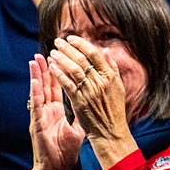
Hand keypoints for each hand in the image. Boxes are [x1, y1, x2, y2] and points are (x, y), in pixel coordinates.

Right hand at [29, 54, 84, 169]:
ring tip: (36, 59)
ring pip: (39, 91)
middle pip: (47, 85)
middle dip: (47, 68)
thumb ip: (83, 113)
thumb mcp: (78, 127)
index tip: (63, 56)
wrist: (56, 169)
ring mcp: (41, 116)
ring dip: (37, 75)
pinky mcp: (37, 124)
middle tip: (45, 50)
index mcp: (57, 110)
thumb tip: (93, 101)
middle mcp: (48, 110)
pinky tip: (35, 81)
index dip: (61, 72)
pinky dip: (35, 93)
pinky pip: (36, 106)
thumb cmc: (65, 150)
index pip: (60, 86)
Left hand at [49, 36, 137, 169]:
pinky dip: (59, 74)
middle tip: (58, 42)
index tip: (71, 38)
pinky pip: (67, 84)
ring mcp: (90, 91)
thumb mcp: (118, 86)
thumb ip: (112, 68)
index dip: (82, 44)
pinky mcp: (80, 101)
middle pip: (82, 59)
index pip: (95, 54)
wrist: (111, 131)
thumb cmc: (115, 110)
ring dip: (62, 59)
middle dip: (68, 48)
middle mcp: (100, 82)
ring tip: (53, 52)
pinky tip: (52, 67)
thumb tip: (105, 50)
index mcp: (110, 76)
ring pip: (73, 69)